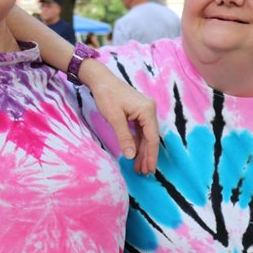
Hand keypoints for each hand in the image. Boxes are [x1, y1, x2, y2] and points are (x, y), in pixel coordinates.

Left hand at [80, 58, 158, 174]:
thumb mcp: (115, 118)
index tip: (150, 169)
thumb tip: (131, 156)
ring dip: (142, 151)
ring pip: (145, 135)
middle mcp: (149, 111)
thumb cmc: (107, 96)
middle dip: (147, 156)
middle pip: (150, 138)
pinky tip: (135, 154)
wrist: (100, 79)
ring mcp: (144, 111)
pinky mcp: (138, 112)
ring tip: (139, 167)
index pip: (152, 138)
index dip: (151, 155)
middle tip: (144, 172)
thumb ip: (124, 137)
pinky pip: (140, 131)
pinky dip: (137, 142)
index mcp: (147, 111)